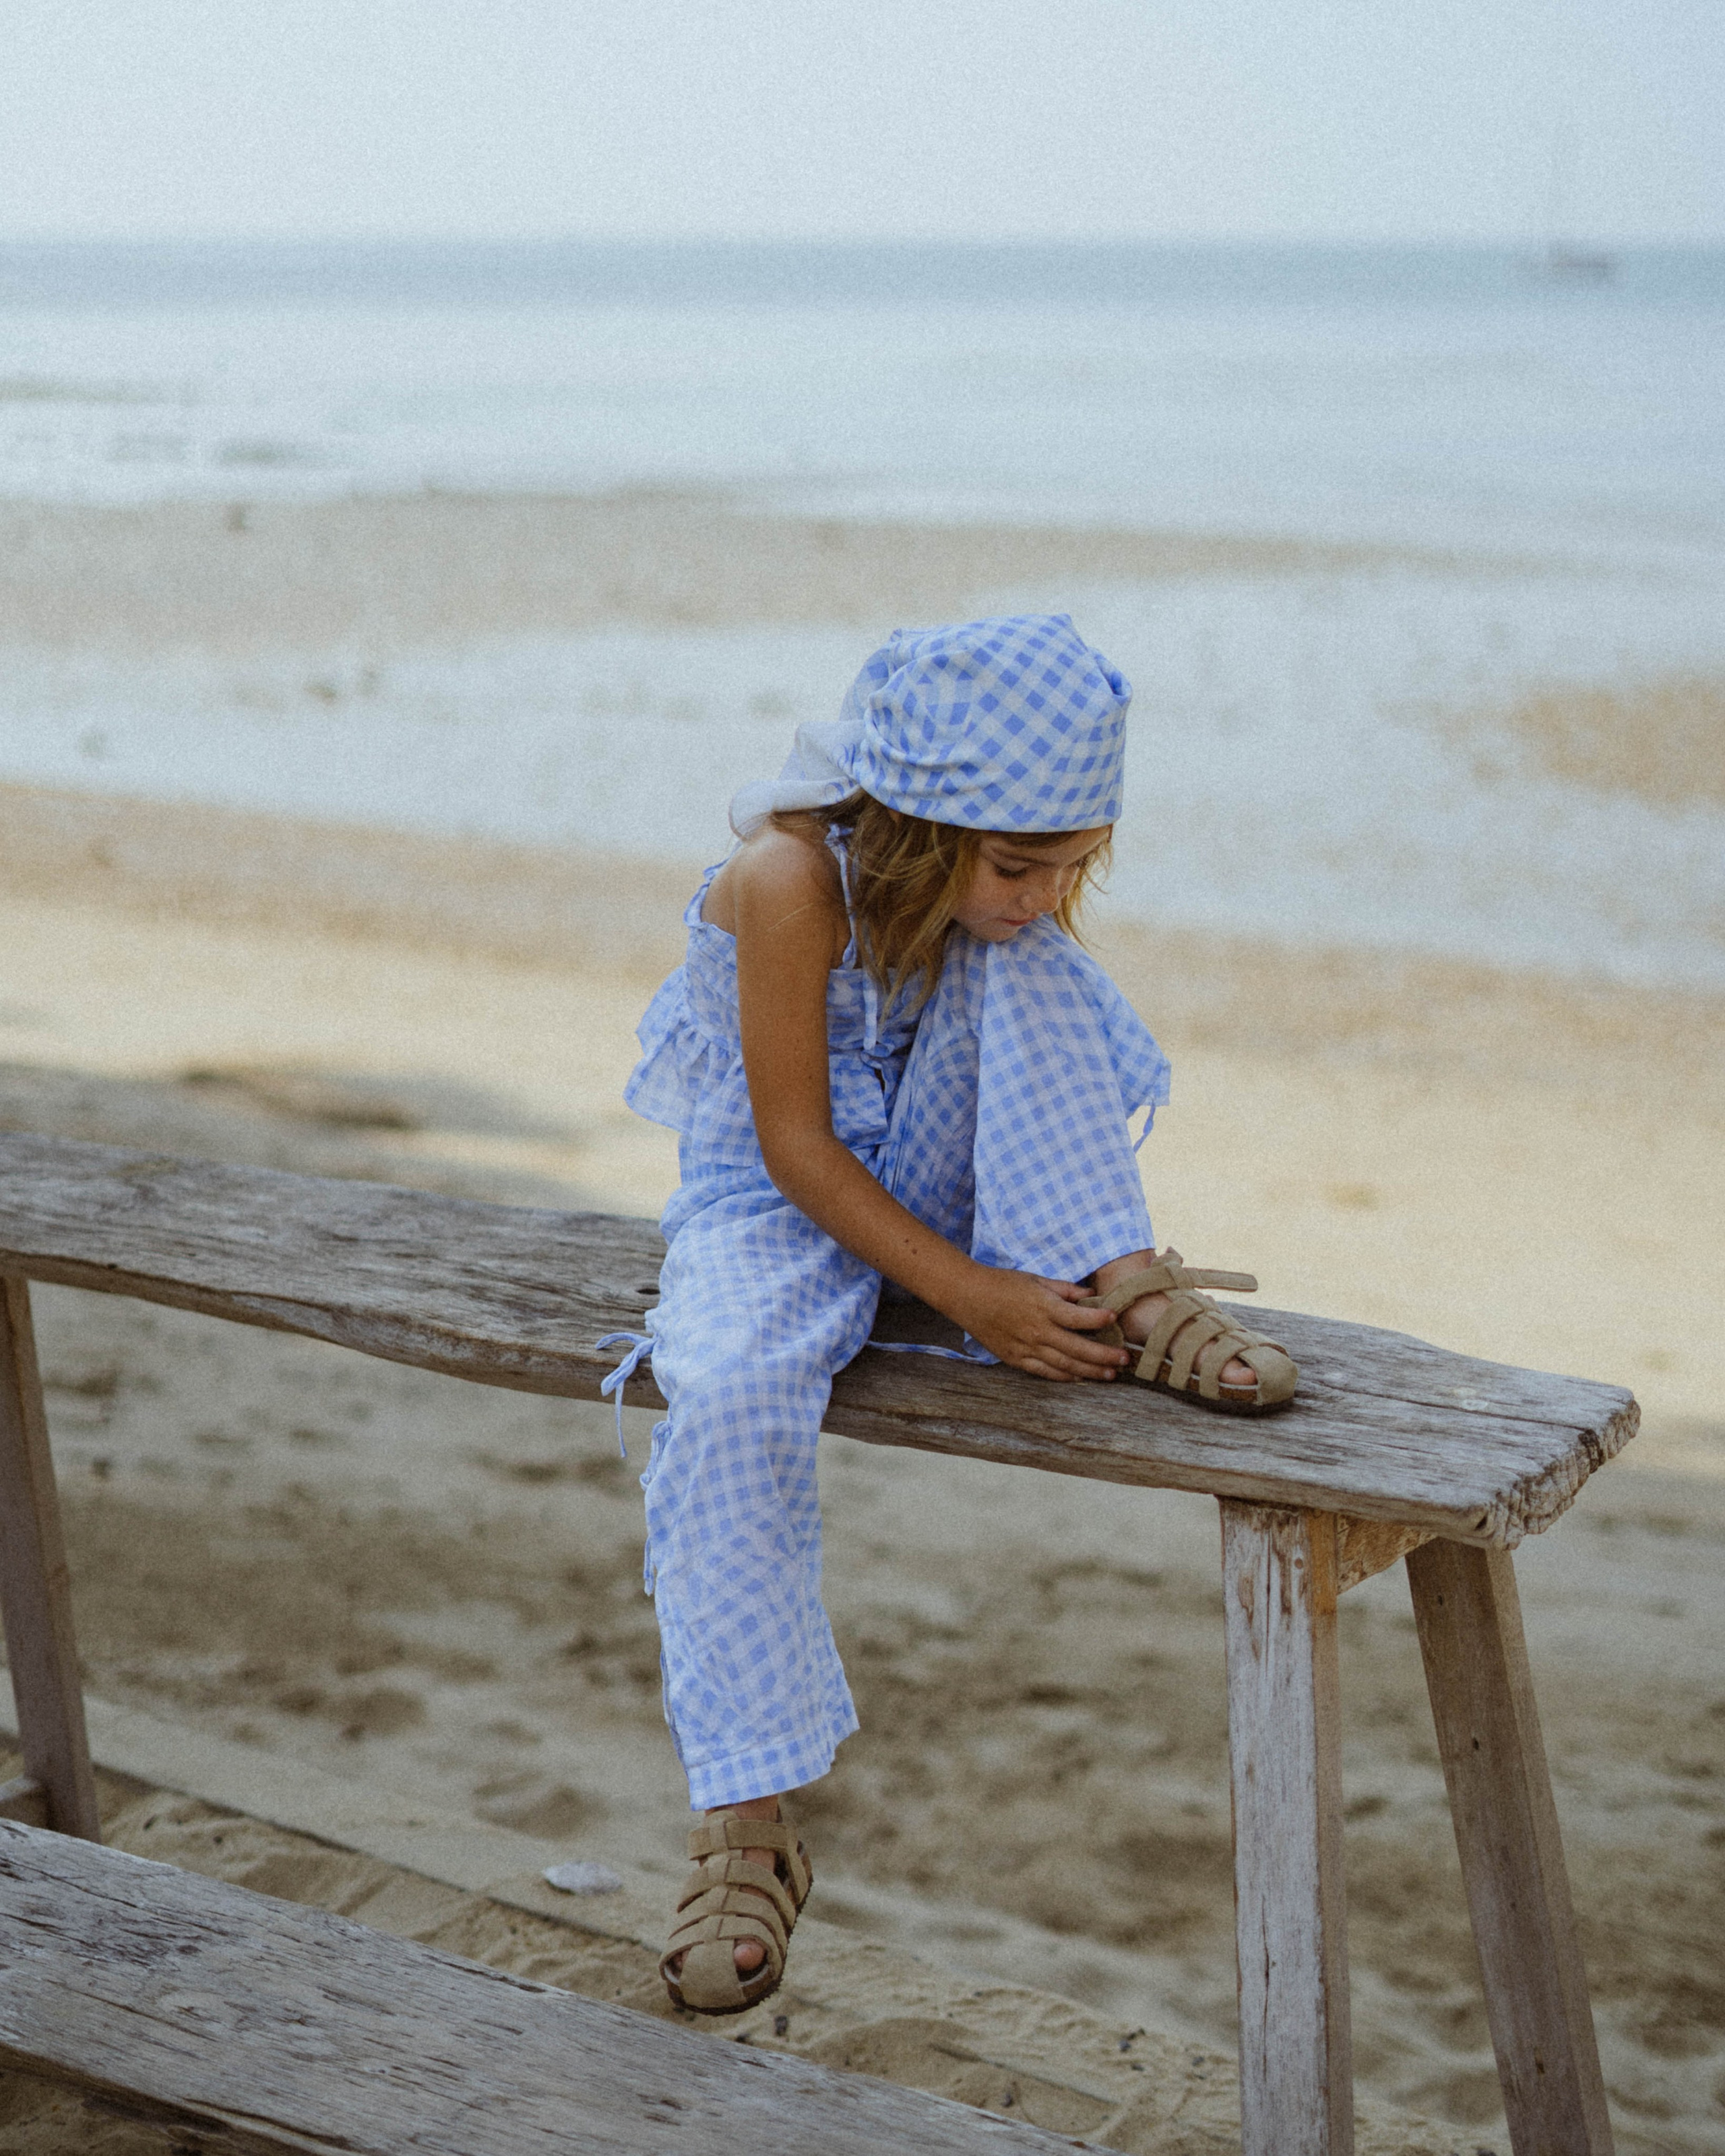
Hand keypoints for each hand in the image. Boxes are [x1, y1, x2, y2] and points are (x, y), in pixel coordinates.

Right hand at [956, 1268, 1131, 1381]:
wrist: (967, 1296)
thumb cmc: (1002, 1283)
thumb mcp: (1036, 1279)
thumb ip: (1065, 1289)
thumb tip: (1091, 1295)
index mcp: (1044, 1307)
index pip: (1080, 1318)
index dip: (1101, 1319)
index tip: (1116, 1318)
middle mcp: (1038, 1331)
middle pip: (1079, 1349)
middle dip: (1105, 1356)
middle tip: (1125, 1359)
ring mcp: (1027, 1348)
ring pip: (1065, 1366)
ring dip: (1090, 1372)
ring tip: (1111, 1374)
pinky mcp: (1016, 1359)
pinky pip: (1045, 1372)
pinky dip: (1065, 1377)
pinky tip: (1080, 1378)